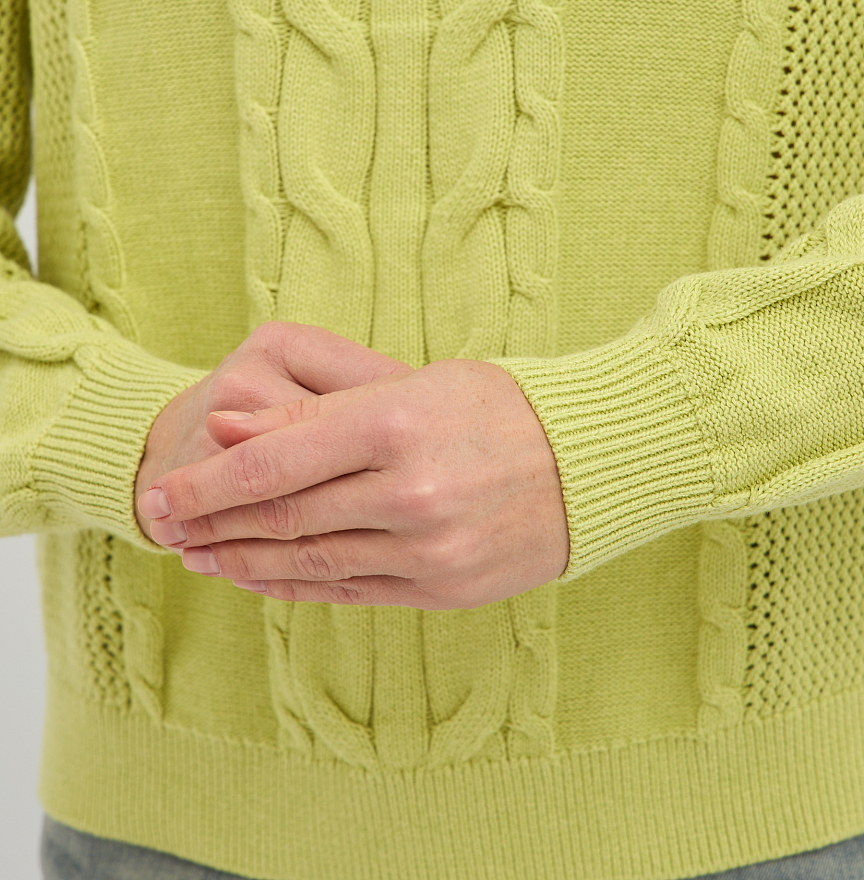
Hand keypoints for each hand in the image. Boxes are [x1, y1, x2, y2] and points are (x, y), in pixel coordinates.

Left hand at [137, 356, 569, 609]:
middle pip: (281, 516)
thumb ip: (312, 414)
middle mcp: (407, 492)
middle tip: (162, 527)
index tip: (162, 492)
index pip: (272, 462)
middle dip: (210, 523)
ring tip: (199, 555)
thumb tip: (224, 429)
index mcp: (394, 424)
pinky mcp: (442, 588)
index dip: (205, 483)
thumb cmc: (495, 407)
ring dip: (243, 560)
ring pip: (308, 561)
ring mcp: (427, 549)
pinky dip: (296, 585)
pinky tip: (261, 577)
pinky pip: (349, 590)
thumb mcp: (406, 386)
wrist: (588, 461)